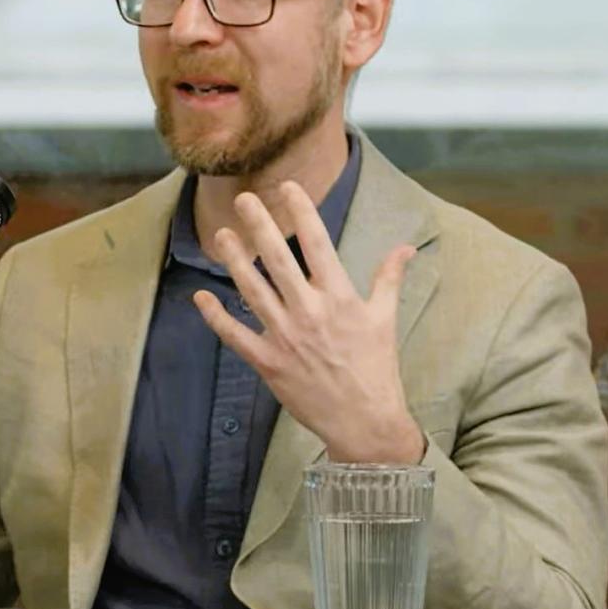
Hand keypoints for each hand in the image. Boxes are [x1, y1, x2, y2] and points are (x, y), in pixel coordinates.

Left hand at [193, 181, 423, 463]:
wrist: (364, 421)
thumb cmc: (376, 368)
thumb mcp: (385, 319)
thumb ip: (389, 278)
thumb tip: (406, 247)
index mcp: (339, 297)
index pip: (317, 243)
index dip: (301, 211)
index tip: (287, 187)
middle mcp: (309, 311)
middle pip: (278, 259)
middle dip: (259, 226)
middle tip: (243, 199)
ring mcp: (286, 337)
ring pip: (252, 291)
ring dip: (234, 261)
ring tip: (221, 235)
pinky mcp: (268, 362)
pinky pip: (236, 336)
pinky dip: (216, 317)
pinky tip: (201, 297)